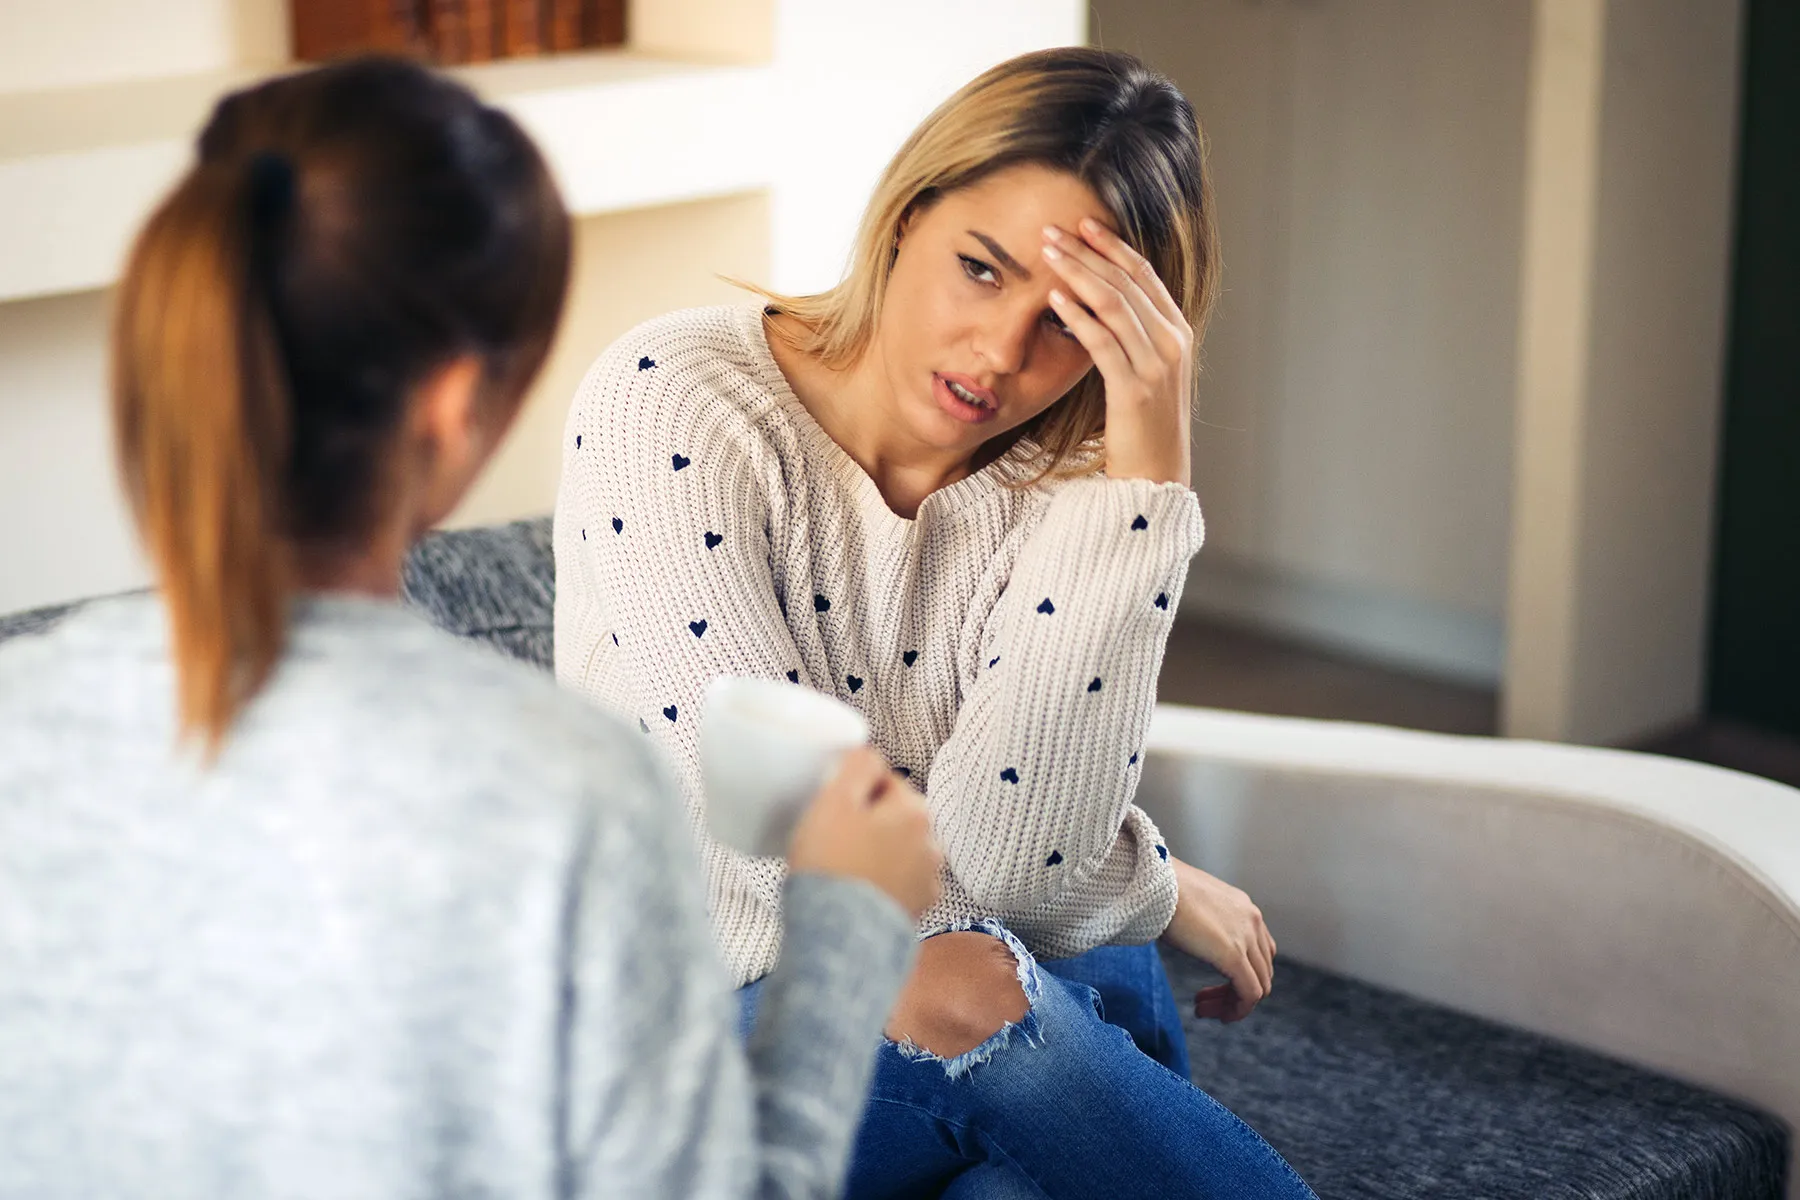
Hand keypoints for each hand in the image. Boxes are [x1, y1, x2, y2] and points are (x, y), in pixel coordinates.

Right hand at [787, 747, 942, 917]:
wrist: (840, 936)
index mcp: (914, 810)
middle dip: (869, 823)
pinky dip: (884, 885)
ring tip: (846, 871)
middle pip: (893, 817)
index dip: (852, 793)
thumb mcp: (834, 801)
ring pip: (898, 851)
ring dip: (878, 854)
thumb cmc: (833, 866)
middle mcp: (931, 843)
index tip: (831, 813)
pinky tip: (860, 892)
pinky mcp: (919, 910)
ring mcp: (928, 880)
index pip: (883, 781)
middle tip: (834, 842)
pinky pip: (900, 884)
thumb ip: (857, 765)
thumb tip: (870, 752)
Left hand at [1042, 218, 1193, 487]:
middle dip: (1088, 252)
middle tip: (1053, 230)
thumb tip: (1097, 302)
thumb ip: (1132, 335)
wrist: (1156, 475)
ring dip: (1078, 273)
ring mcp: (1157, 365)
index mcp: (1178, 332)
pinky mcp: (1134, 388)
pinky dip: (1078, 316)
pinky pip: (1103, 342)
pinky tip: (1055, 298)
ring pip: (1114, 304)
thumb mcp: (1145, 371)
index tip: (1084, 224)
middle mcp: (1173, 342)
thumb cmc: (1143, 425)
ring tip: (1048, 253)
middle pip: (1126, 282)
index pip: (1144, 276)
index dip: (1113, 246)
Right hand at [1158, 854, 1275, 1021]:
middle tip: (1204, 1001)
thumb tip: (1191, 938)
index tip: (1211, 983)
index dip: (1240, 973)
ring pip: (1258, 985)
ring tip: (1207, 1010)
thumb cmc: (1160, 890)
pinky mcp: (1234, 956)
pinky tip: (1220, 1015)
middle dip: (1235, 990)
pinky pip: (1249, 994)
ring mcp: (1247, 938)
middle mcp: (1252, 921)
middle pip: (1261, 970)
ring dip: (1234, 1002)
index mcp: (1243, 908)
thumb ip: (1203, 923)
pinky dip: (1238, 1009)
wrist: (1155, 883)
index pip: (1258, 951)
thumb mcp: (1191, 905)